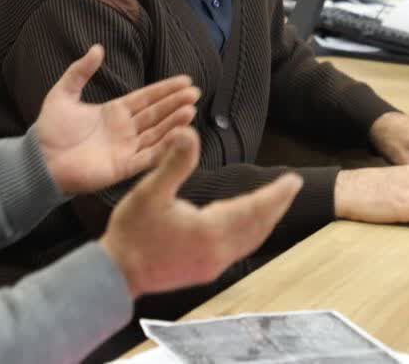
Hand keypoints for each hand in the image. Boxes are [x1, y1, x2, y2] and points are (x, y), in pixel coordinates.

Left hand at [35, 45, 199, 193]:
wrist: (38, 160)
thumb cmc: (49, 129)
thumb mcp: (63, 93)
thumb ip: (80, 71)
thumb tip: (98, 47)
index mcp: (114, 112)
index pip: (147, 98)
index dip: (165, 89)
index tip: (185, 81)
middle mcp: (124, 130)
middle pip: (156, 114)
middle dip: (176, 103)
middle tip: (195, 92)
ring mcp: (125, 149)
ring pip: (157, 134)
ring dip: (174, 123)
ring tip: (190, 110)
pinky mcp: (123, 167)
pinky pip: (149, 157)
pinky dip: (165, 148)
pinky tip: (179, 137)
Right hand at [99, 129, 302, 297]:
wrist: (115, 275)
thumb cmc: (131, 232)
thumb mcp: (149, 191)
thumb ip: (174, 162)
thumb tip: (189, 132)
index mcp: (208, 231)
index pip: (253, 209)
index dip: (275, 194)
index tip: (293, 181)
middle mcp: (217, 251)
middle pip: (258, 226)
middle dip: (276, 205)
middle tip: (292, 187)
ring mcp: (212, 264)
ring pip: (250, 239)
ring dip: (266, 220)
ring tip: (276, 203)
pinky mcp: (205, 271)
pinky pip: (239, 249)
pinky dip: (251, 232)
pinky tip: (247, 225)